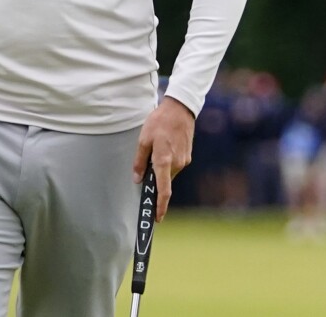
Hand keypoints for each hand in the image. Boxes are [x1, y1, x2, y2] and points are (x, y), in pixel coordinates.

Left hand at [132, 96, 194, 221]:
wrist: (180, 108)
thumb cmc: (159, 122)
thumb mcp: (144, 139)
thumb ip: (140, 161)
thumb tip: (138, 179)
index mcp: (163, 160)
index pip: (163, 190)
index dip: (160, 206)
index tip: (157, 218)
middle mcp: (176, 163)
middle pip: (164, 181)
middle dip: (155, 181)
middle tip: (145, 170)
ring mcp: (184, 160)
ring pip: (169, 173)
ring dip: (161, 170)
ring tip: (155, 149)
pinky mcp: (187, 156)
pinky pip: (174, 165)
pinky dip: (167, 163)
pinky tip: (163, 147)